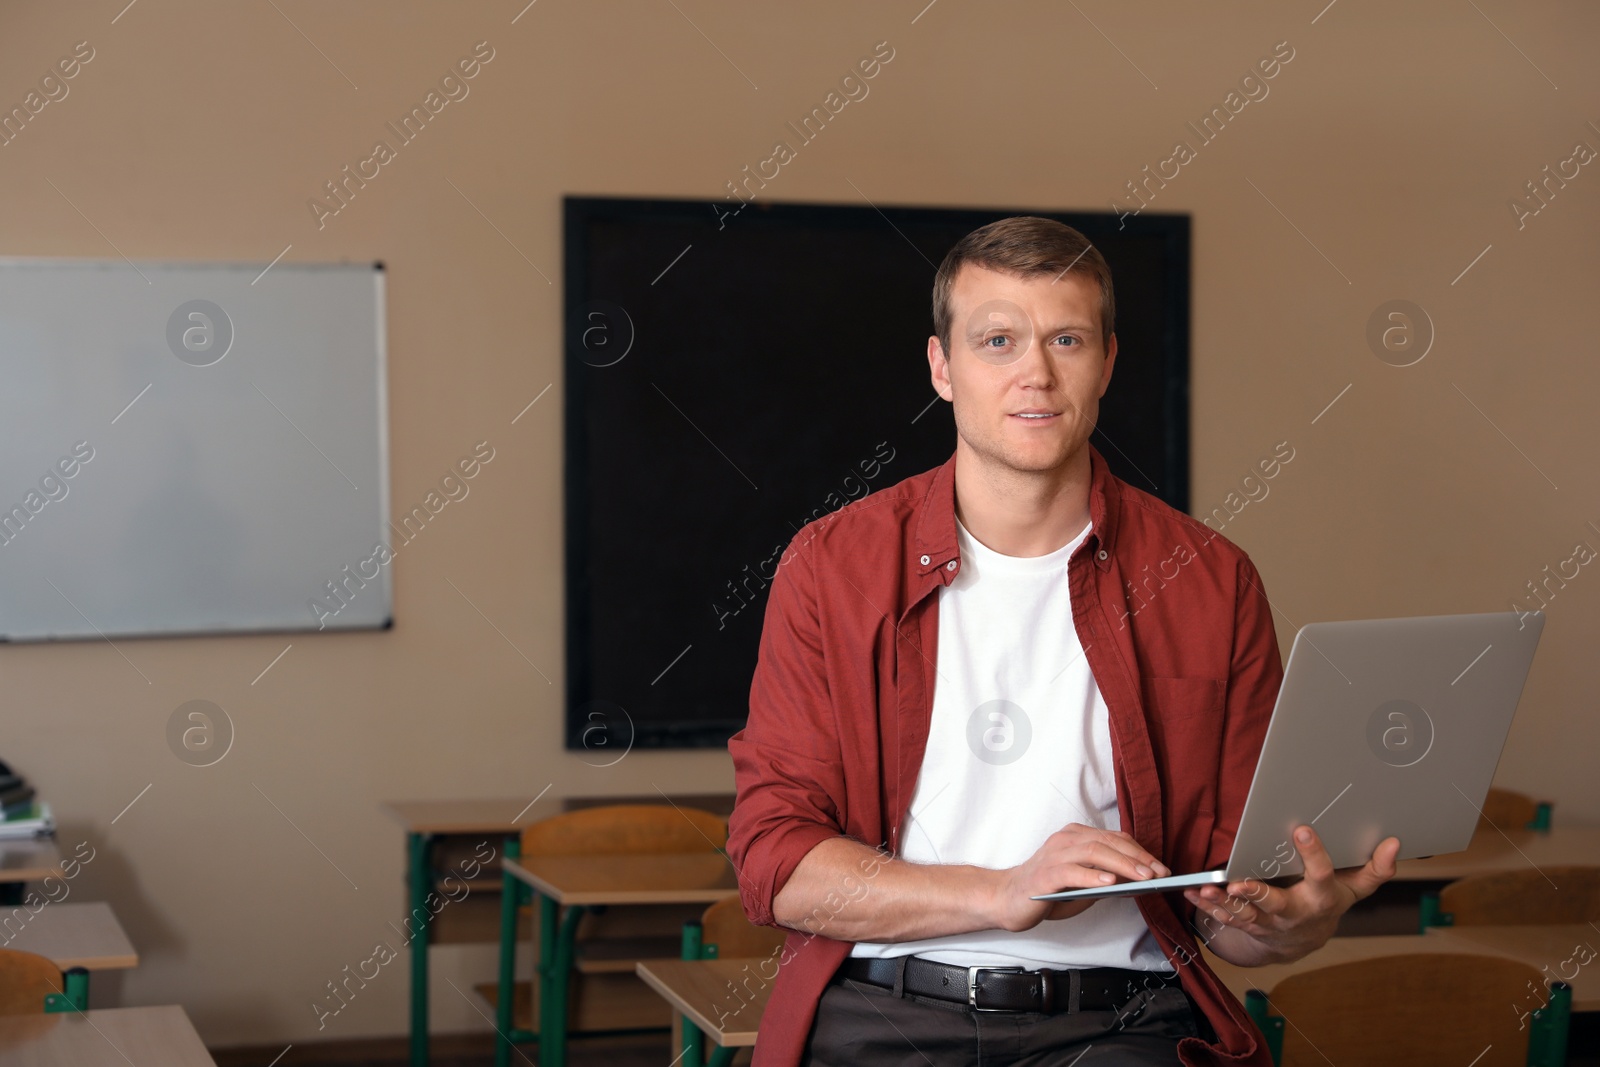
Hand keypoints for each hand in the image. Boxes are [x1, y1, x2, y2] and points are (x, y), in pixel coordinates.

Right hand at [993, 823, 1171, 931]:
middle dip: (1137, 858)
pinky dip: (1093, 876)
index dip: (1140, 852)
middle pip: (1108, 842)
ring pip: (1094, 851)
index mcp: (1075, 836)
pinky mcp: (1044, 875)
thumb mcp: (1081, 883)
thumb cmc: (1046, 891)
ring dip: (1122, 864)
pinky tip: (1110, 882)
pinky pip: (1072, 871)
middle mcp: (1065, 840)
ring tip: (1143, 877)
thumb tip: (1137, 882)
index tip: (1161, 868)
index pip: (1114, 838)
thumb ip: (1104, 877)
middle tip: (1159, 874)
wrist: (1006, 899)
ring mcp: (1054, 855)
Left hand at [1184, 825, 1399, 963]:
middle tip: (1239, 882)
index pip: (1321, 874)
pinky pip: (1227, 918)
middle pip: (1276, 905)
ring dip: (1223, 903)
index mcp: (1321, 897)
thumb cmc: (1328, 902)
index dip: (1313, 853)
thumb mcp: (1354, 887)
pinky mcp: (1249, 926)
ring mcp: (1270, 923)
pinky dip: (1208, 908)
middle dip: (1258, 895)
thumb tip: (1395, 842)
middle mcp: (1295, 913)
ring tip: (1205, 889)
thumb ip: (1376, 868)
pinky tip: (1191, 894)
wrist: (1303, 941)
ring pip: (1245, 915)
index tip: (1301, 829)